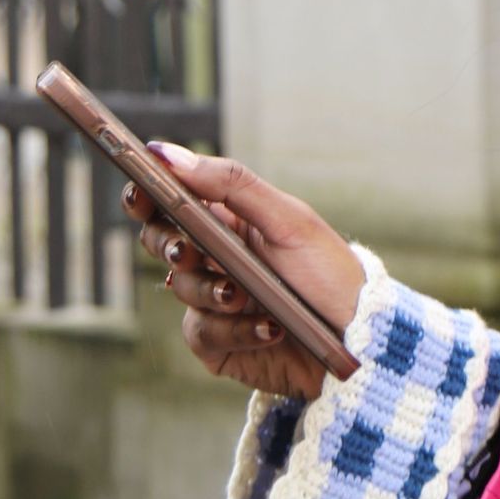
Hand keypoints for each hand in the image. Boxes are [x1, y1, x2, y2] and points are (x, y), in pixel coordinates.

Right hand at [124, 145, 364, 403]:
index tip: (138, 193)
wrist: (361, 341)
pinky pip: (203, 333)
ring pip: (183, 289)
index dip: (147, 197)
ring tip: (248, 296)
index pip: (173, 203)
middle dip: (172, 246)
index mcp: (231, 222)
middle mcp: (217, 260)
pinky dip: (235, 329)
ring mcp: (214, 303)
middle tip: (191, 253)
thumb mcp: (288, 220)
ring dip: (215, 291)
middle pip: (164, 243)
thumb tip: (166, 153)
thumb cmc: (329, 273)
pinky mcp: (220, 345)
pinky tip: (269, 327)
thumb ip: (230, 184)